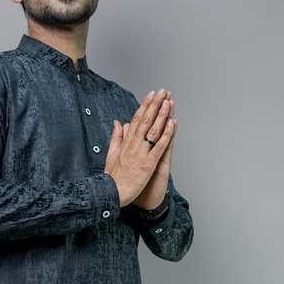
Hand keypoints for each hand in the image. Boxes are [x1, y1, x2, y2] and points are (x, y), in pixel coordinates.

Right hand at [103, 89, 175, 206]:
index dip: (145, 105)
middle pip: (146, 120)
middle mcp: (134, 145)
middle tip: (163, 91)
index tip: (151, 94)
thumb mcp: (111, 153)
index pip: (137, 119)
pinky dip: (166, 135)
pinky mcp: (149, 163)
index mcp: (126, 142)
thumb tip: (118, 122)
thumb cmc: (112, 176)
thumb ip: (116, 137)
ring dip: (162, 115)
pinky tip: (172, 124)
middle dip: (155, 104)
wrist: (112, 192)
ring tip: (169, 101)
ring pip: (154, 130)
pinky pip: (159, 146)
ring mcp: (142, 153)